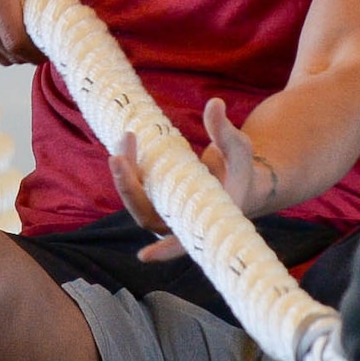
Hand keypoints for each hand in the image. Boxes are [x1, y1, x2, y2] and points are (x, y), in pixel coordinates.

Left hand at [110, 99, 276, 263]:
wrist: (237, 179)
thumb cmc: (241, 169)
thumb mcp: (239, 149)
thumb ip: (224, 131)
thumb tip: (213, 103)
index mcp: (205, 220)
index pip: (182, 241)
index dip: (165, 251)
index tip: (144, 256)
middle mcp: (179, 222)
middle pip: (146, 215)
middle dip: (129, 188)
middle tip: (118, 157)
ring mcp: (164, 211)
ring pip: (137, 200)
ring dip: (125, 174)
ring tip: (127, 136)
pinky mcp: (155, 197)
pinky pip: (136, 187)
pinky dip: (129, 166)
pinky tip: (128, 140)